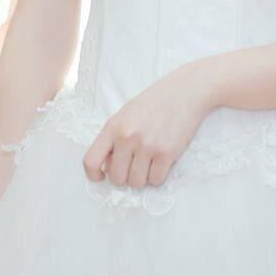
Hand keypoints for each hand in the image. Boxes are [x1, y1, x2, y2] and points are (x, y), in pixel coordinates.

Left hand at [83, 66, 211, 187]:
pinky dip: (158, 176)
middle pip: (117, 178)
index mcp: (112, 127)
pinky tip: (161, 162)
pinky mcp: (166, 153)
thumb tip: (107, 166)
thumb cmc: (154, 104)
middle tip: (134, 166)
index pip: (90, 160)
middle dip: (125, 177)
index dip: (93, 175)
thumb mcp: (125, 115)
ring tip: (149, 162)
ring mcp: (147, 146)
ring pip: (137, 183)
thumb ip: (113, 138)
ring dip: (143, 178)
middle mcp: (127, 137)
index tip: (102, 177)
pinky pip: (156, 180)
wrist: (184, 93)